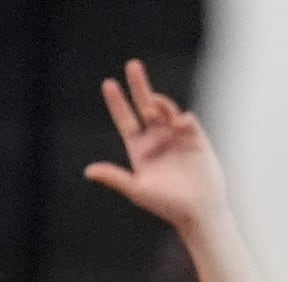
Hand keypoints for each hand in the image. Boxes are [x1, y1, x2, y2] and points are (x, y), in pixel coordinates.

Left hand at [84, 59, 226, 230]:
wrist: (199, 211)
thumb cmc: (166, 205)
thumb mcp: (137, 190)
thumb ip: (114, 177)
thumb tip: (88, 171)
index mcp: (140, 150)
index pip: (126, 121)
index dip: (117, 102)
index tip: (108, 83)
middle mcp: (157, 140)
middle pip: (145, 106)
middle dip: (139, 86)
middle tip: (132, 65)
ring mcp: (177, 137)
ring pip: (166, 109)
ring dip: (160, 103)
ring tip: (154, 106)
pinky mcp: (196, 138)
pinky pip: (187, 119)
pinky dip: (181, 117)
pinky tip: (179, 124)